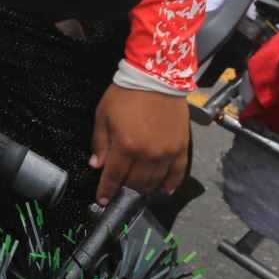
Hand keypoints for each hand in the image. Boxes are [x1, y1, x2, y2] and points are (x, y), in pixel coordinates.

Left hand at [91, 83, 189, 204]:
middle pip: (134, 182)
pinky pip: (177, 173)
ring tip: (136, 191)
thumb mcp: (103, 114)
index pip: (114, 177)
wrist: (156, 78)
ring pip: (154, 181)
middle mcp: (147, 154)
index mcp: (126, 146)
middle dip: (124, 191)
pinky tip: (164, 190)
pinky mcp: (181, 148)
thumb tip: (96, 165)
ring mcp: (167, 152)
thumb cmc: (126, 93)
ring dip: (144, 189)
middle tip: (118, 194)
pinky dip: (171, 184)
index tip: (103, 200)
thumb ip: (100, 142)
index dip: (107, 191)